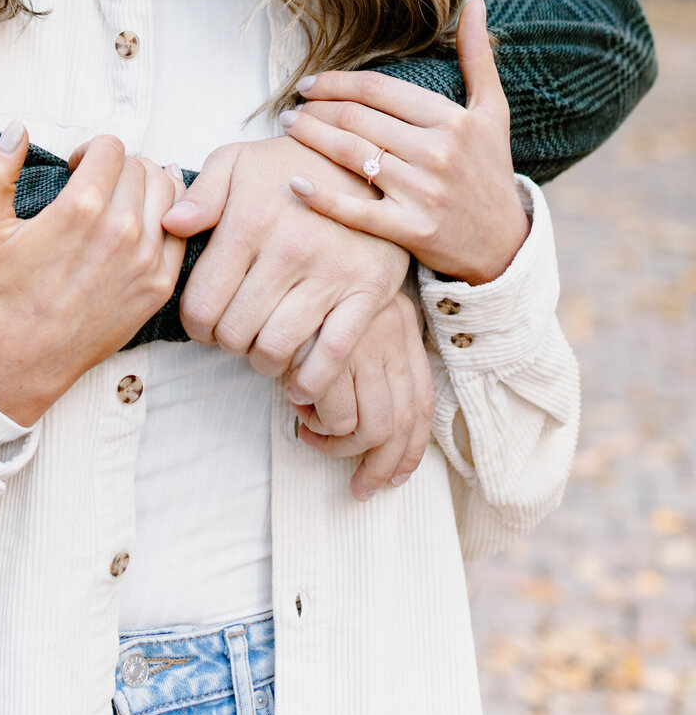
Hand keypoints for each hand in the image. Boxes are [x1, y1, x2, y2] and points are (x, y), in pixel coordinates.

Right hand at [0, 124, 184, 425]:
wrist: (25, 357)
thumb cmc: (5, 291)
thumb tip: (18, 127)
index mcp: (82, 208)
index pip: (111, 147)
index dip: (91, 151)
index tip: (78, 169)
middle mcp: (121, 230)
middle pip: (140, 165)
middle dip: (117, 168)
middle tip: (98, 186)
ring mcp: (146, 259)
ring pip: (167, 191)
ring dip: (146, 186)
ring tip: (123, 200)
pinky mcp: (160, 285)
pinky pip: (183, 230)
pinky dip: (171, 216)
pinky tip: (149, 219)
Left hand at [161, 135, 408, 400]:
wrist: (363, 163)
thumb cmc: (287, 167)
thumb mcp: (236, 162)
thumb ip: (200, 195)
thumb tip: (170, 225)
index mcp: (250, 221)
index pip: (202, 304)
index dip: (194, 324)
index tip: (202, 321)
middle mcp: (289, 250)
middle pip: (235, 333)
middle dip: (225, 341)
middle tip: (232, 332)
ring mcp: (331, 274)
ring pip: (277, 350)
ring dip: (261, 361)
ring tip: (261, 346)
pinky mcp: (368, 292)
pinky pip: (332, 356)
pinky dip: (310, 381)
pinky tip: (297, 379)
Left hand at [283, 0, 529, 284]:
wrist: (505, 245)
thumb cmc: (490, 169)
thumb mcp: (492, 112)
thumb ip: (477, 56)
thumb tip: (474, 1)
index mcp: (452, 120)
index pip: (378, 90)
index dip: (336, 82)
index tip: (309, 83)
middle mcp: (438, 153)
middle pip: (358, 120)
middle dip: (318, 108)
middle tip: (292, 106)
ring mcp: (424, 193)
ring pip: (351, 157)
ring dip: (311, 138)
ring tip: (289, 128)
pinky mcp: (412, 231)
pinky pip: (357, 211)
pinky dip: (322, 197)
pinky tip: (295, 183)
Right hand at [289, 293, 436, 501]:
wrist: (293, 227)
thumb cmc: (311, 273)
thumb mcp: (349, 306)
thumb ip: (365, 346)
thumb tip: (370, 416)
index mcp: (403, 323)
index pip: (422, 401)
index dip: (411, 449)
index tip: (395, 476)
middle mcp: (393, 332)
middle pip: (402, 423)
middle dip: (380, 466)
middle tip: (360, 487)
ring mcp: (365, 340)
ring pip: (370, 426)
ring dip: (339, 445)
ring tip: (312, 434)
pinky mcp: (333, 349)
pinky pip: (336, 413)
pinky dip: (318, 424)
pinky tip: (298, 410)